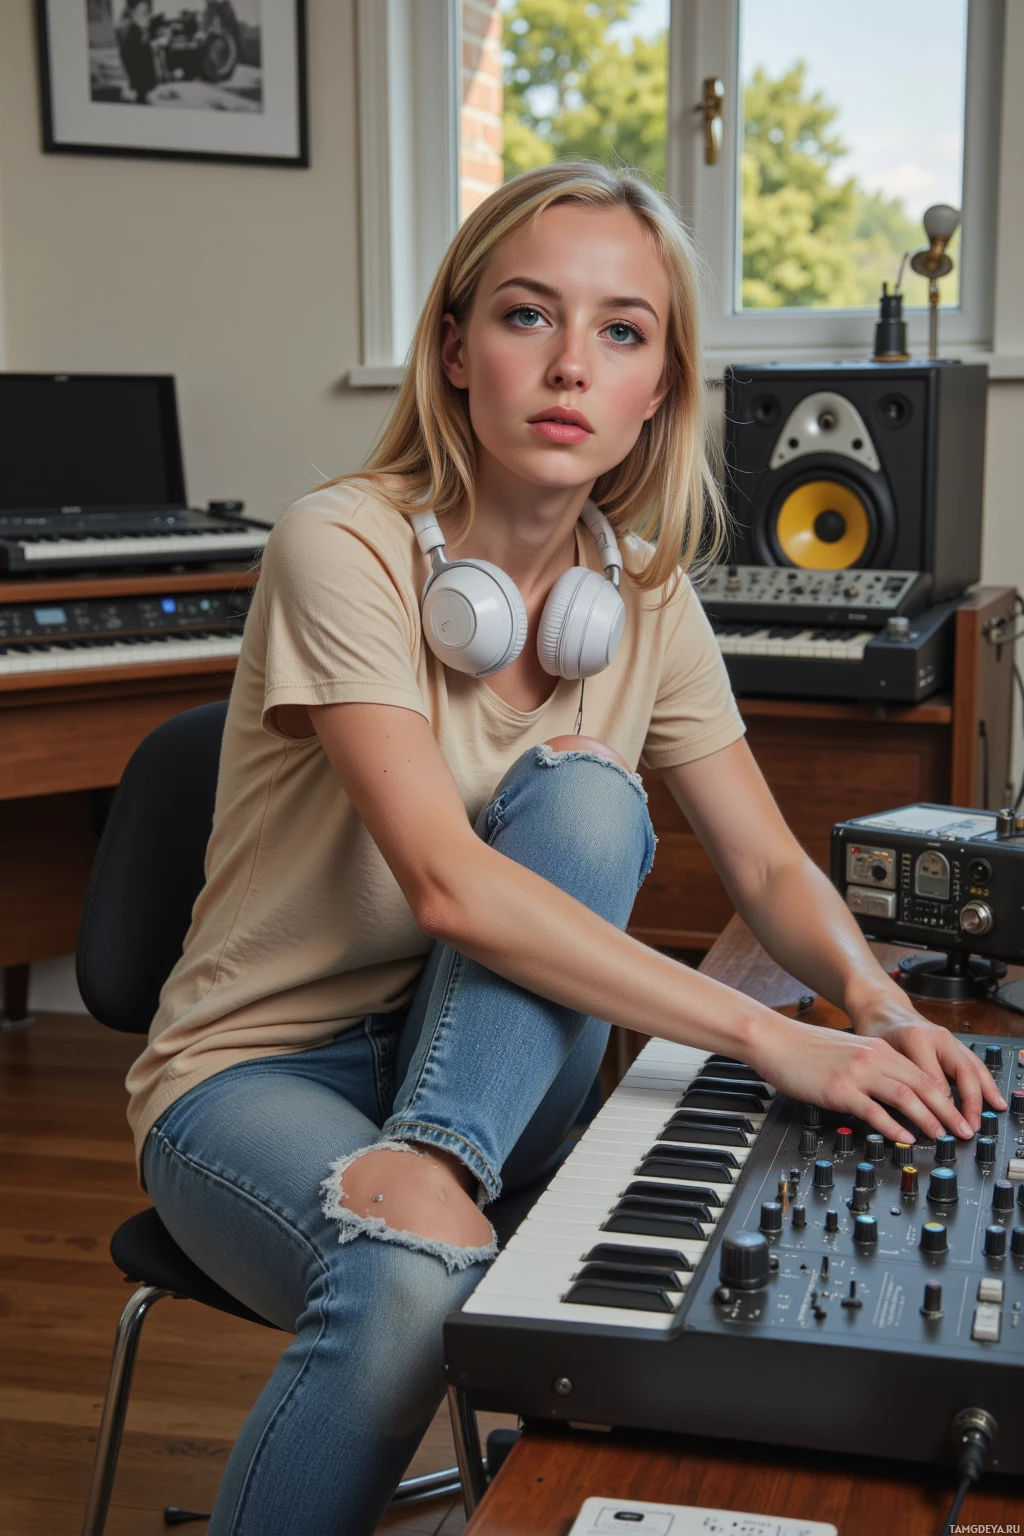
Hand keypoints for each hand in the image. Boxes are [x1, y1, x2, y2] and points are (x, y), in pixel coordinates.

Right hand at [747, 1010, 999, 1145]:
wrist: (774, 1039)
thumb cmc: (804, 1048)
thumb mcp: (847, 1053)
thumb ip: (870, 1068)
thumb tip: (890, 1094)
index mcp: (876, 1049)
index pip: (922, 1073)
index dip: (944, 1096)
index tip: (956, 1113)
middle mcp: (873, 1058)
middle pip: (922, 1085)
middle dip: (947, 1110)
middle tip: (962, 1130)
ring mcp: (857, 1074)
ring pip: (905, 1097)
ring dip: (928, 1119)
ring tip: (941, 1136)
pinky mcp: (840, 1089)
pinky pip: (875, 1110)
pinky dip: (894, 1126)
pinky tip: (904, 1138)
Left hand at [846, 989, 1006, 1133]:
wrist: (882, 1007)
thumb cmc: (877, 1030)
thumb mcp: (880, 1055)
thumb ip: (898, 1078)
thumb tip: (917, 1111)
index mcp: (917, 1039)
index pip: (934, 1080)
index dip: (940, 1107)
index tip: (943, 1127)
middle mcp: (937, 1037)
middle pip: (962, 1072)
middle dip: (970, 1101)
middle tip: (970, 1126)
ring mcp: (948, 1038)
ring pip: (973, 1066)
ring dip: (985, 1091)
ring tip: (993, 1111)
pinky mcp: (952, 1042)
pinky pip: (974, 1063)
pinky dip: (985, 1081)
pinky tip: (992, 1096)